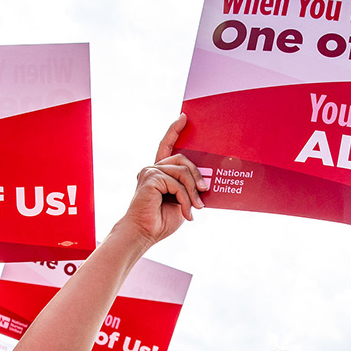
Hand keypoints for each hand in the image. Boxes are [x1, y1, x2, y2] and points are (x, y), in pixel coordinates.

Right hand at [115, 115, 206, 246]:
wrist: (144, 234)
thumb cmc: (161, 221)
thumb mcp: (181, 201)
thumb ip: (188, 188)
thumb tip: (205, 183)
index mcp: (159, 172)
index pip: (166, 146)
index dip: (174, 131)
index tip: (184, 117)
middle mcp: (152, 169)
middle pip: (182, 159)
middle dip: (197, 175)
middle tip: (205, 191)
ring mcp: (150, 172)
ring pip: (182, 171)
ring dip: (193, 192)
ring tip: (197, 208)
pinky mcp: (150, 178)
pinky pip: (177, 183)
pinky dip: (186, 198)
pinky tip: (186, 212)